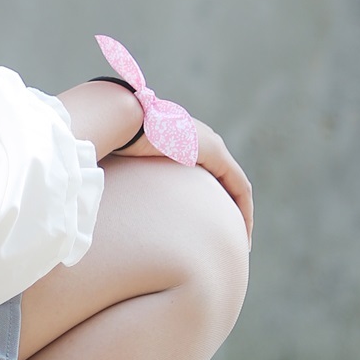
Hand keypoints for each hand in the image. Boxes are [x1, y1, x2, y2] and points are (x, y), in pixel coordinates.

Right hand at [114, 116, 253, 242]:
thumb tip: (116, 202)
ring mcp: (211, 145)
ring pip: (237, 185)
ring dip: (241, 214)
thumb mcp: (126, 165)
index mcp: (185, 142)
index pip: (210, 176)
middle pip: (227, 181)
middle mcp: (203, 141)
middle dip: (231, 210)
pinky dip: (244, 209)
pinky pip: (239, 186)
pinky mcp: (215, 153)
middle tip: (228, 239)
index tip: (211, 228)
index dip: (216, 202)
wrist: (122, 116)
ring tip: (240, 242)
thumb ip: (130, 180)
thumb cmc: (116, 140)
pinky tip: (243, 231)